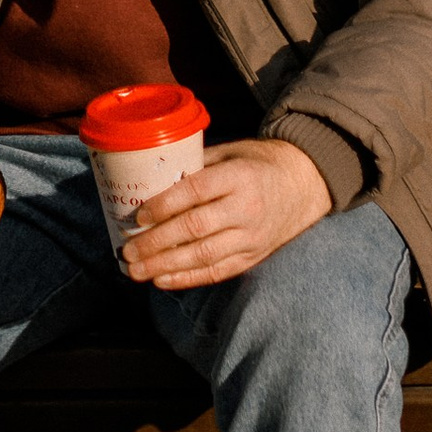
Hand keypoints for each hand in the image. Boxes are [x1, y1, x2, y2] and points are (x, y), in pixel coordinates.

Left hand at [122, 138, 332, 290]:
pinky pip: (217, 272)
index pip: (196, 192)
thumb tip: (152, 176)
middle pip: (195, 229)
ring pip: (203, 256)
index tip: (138, 215)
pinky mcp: (252, 257)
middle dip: (157, 242)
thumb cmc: (258, 163)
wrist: (303, 185)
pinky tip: (161, 280)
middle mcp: (246, 209)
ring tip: (135, 270)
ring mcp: (251, 237)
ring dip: (165, 265)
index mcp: (239, 177)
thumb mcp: (231, 151)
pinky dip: (187, 278)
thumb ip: (197, 164)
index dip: (165, 205)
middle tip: (127, 250)